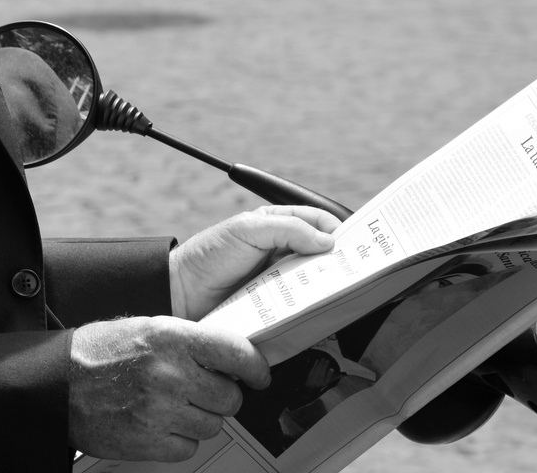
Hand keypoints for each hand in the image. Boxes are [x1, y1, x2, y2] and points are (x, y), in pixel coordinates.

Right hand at [68, 315, 269, 461]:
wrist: (59, 382)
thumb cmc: (101, 351)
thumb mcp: (147, 328)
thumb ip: (189, 341)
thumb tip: (231, 356)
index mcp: (170, 338)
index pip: (235, 353)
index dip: (254, 367)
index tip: (259, 375)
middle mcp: (168, 374)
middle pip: (229, 397)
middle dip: (222, 395)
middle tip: (203, 388)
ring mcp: (159, 411)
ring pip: (213, 425)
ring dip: (201, 418)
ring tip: (177, 405)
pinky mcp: (148, 442)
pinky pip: (189, 448)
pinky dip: (181, 439)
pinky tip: (162, 422)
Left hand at [170, 205, 339, 321]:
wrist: (181, 294)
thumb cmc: (209, 254)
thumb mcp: (247, 229)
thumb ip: (287, 228)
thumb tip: (326, 241)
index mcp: (277, 225)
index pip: (317, 223)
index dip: (337, 230)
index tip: (356, 243)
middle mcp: (282, 253)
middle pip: (322, 256)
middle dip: (338, 262)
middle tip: (355, 272)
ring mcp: (280, 282)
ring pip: (315, 284)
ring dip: (327, 288)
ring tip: (340, 293)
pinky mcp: (276, 308)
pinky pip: (301, 309)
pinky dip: (313, 311)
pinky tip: (320, 314)